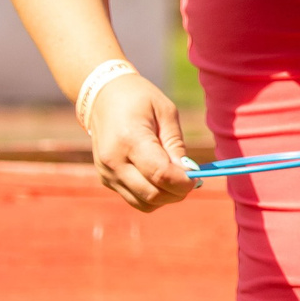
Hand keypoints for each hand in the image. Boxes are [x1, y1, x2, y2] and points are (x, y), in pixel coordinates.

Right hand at [86, 73, 193, 210]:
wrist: (102, 97)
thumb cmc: (139, 100)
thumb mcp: (166, 112)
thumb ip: (176, 145)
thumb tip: (189, 173)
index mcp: (130, 139)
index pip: (161, 174)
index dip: (184, 181)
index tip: (197, 176)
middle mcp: (114, 161)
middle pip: (153, 194)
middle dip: (178, 192)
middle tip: (191, 178)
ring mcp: (107, 173)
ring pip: (144, 203)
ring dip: (166, 197)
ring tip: (175, 177)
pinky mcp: (105, 179)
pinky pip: (135, 199)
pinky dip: (152, 195)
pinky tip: (159, 178)